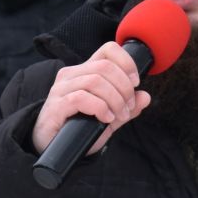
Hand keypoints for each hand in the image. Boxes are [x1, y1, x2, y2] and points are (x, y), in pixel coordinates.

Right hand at [30, 41, 150, 153]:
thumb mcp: (108, 117)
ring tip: (118, 116)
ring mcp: (62, 89)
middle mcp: (71, 75)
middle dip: (124, 88)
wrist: (51, 147)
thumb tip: (145, 97)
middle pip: (106, 67)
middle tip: (128, 108)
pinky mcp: (56, 105)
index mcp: (85, 71)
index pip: (108, 49)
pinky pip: (81, 98)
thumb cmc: (77, 128)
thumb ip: (126, 107)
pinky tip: (105, 118)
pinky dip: (99, 108)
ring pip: (95, 81)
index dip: (127, 62)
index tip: (135, 83)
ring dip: (114, 100)